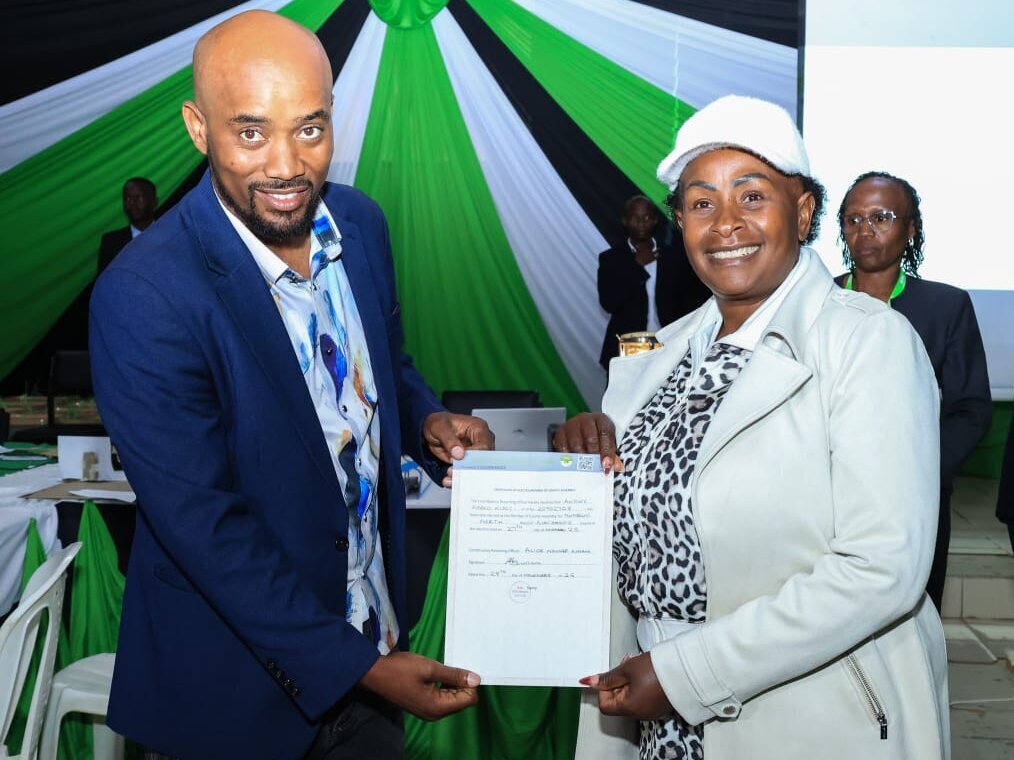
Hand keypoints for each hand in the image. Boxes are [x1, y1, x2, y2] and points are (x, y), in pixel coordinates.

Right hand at [360, 651, 479, 720]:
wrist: (374, 673)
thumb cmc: (401, 669)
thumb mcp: (430, 668)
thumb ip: (454, 675)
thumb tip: (476, 679)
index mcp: (438, 707)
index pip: (469, 699)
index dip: (470, 683)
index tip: (462, 667)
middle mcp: (435, 713)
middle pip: (461, 700)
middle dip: (461, 683)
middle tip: (452, 664)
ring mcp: (428, 710)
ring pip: (452, 698)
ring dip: (452, 683)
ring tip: (444, 667)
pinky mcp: (422, 705)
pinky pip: (442, 696)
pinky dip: (444, 685)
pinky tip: (438, 673)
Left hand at [423, 412, 493, 484]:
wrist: (430, 430)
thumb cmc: (438, 423)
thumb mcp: (440, 427)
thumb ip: (449, 440)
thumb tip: (459, 453)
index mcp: (479, 428)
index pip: (484, 446)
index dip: (475, 457)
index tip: (462, 462)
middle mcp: (481, 441)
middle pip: (483, 460)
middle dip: (468, 469)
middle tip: (454, 472)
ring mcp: (475, 453)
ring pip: (476, 469)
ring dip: (462, 476)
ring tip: (449, 478)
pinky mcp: (468, 463)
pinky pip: (466, 474)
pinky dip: (457, 479)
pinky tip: (449, 480)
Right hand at [551, 412, 622, 473]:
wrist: (581, 430)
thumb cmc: (597, 437)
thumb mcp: (608, 443)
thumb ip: (612, 455)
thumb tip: (616, 467)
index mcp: (601, 419)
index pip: (605, 433)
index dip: (607, 451)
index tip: (607, 465)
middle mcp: (585, 419)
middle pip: (590, 438)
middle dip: (594, 456)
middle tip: (596, 469)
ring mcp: (571, 425)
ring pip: (576, 444)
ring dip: (581, 459)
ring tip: (586, 469)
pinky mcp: (560, 433)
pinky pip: (563, 447)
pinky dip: (569, 458)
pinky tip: (573, 465)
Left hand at [579, 652, 671, 719]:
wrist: (684, 670)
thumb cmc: (654, 669)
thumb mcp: (626, 669)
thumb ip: (607, 678)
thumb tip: (588, 682)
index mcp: (629, 708)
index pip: (605, 705)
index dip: (604, 689)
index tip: (612, 675)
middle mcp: (639, 714)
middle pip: (618, 702)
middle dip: (618, 683)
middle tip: (626, 665)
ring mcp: (650, 712)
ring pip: (630, 699)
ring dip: (628, 683)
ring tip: (638, 667)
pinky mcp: (659, 707)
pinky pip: (642, 699)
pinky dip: (640, 688)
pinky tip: (647, 674)